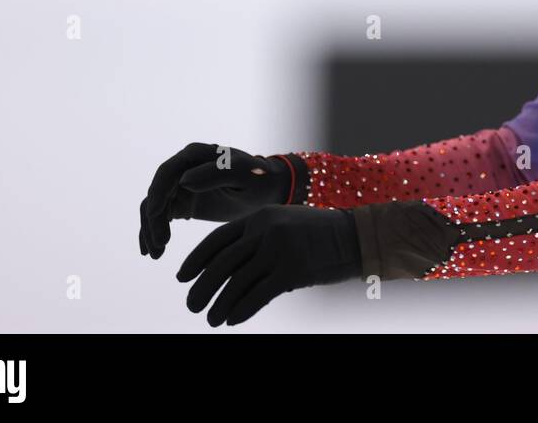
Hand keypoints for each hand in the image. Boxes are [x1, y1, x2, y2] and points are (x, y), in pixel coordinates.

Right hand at [139, 142, 291, 258]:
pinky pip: (160, 216)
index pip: (168, 172)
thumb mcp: (245, 174)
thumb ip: (218, 173)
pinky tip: (152, 251)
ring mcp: (180, 185)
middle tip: (160, 247)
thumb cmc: (259, 177)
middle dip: (153, 219)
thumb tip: (184, 181)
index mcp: (197, 155)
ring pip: (155, 207)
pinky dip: (153, 232)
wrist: (266, 190)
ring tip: (157, 254)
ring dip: (151, 230)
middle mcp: (184, 167)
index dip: (158, 193)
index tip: (156, 216)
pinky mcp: (182, 201)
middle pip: (157, 193)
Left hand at [176, 205, 360, 326]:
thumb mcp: (284, 224)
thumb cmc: (318, 233)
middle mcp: (265, 231)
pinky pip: (257, 296)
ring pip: (236, 283)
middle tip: (191, 304)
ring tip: (210, 319)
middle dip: (202, 287)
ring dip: (219, 304)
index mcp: (260, 217)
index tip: (182, 277)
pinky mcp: (292, 271)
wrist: (355, 237)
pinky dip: (240, 311)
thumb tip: (228, 268)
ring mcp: (278, 250)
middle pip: (221, 263)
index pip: (217, 239)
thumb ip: (257, 238)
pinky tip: (231, 321)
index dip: (196, 260)